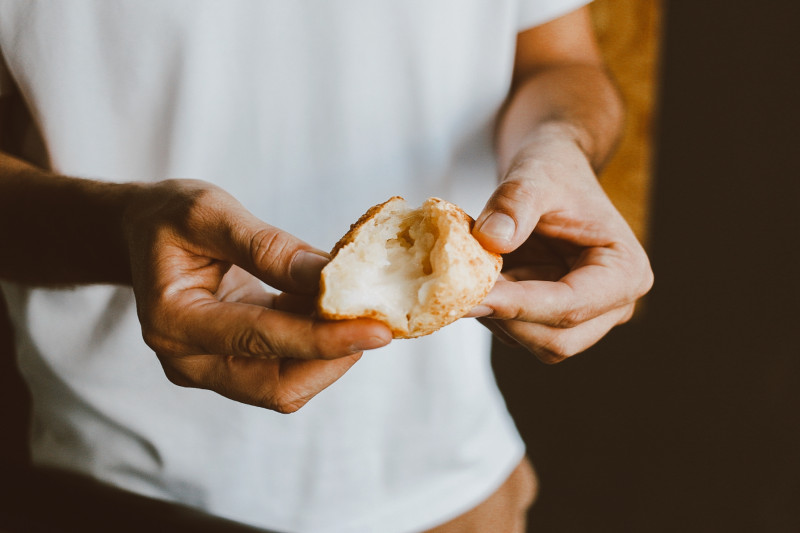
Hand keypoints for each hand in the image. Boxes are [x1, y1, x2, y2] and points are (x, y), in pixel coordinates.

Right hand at [122, 179, 390, 411]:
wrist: (141, 234)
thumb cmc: (168, 216)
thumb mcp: (210, 213)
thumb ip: (268, 248)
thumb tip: (333, 277)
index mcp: (173, 320)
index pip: (260, 341)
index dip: (324, 338)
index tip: (379, 329)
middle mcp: (186, 360)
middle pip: (277, 386)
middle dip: (335, 358)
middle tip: (379, 321)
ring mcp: (207, 369)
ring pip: (286, 386)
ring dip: (330, 354)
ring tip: (357, 309)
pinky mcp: (229, 365)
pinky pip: (284, 368)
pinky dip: (317, 344)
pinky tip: (335, 310)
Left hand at [472, 133, 652, 362]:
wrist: (549, 171)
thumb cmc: (553, 170)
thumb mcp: (535, 175)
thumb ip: (515, 204)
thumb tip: (491, 240)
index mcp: (625, 272)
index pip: (570, 306)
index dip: (519, 306)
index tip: (472, 298)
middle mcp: (612, 305)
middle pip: (556, 342)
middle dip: (506, 318)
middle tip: (463, 286)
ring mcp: (582, 317)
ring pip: (531, 342)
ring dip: (494, 314)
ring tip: (473, 270)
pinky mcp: (550, 318)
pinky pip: (515, 331)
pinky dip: (491, 310)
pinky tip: (479, 276)